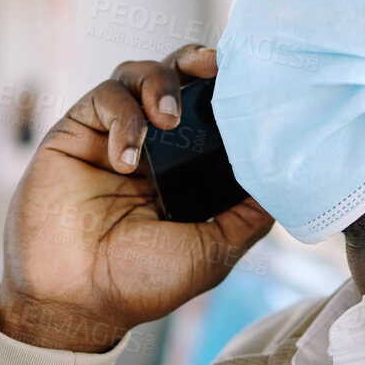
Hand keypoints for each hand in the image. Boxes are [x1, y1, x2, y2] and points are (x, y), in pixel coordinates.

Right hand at [0, 45, 273, 351]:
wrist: (75, 301)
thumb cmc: (140, 284)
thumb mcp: (213, 252)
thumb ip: (249, 215)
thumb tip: (290, 179)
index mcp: (186, 168)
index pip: (210, 110)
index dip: (227, 89)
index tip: (249, 80)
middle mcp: (151, 146)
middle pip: (176, 77)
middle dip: (195, 62)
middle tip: (212, 67)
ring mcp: (112, 135)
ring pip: (138, 75)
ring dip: (159, 84)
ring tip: (167, 119)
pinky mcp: (76, 132)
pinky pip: (104, 99)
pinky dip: (122, 118)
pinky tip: (126, 157)